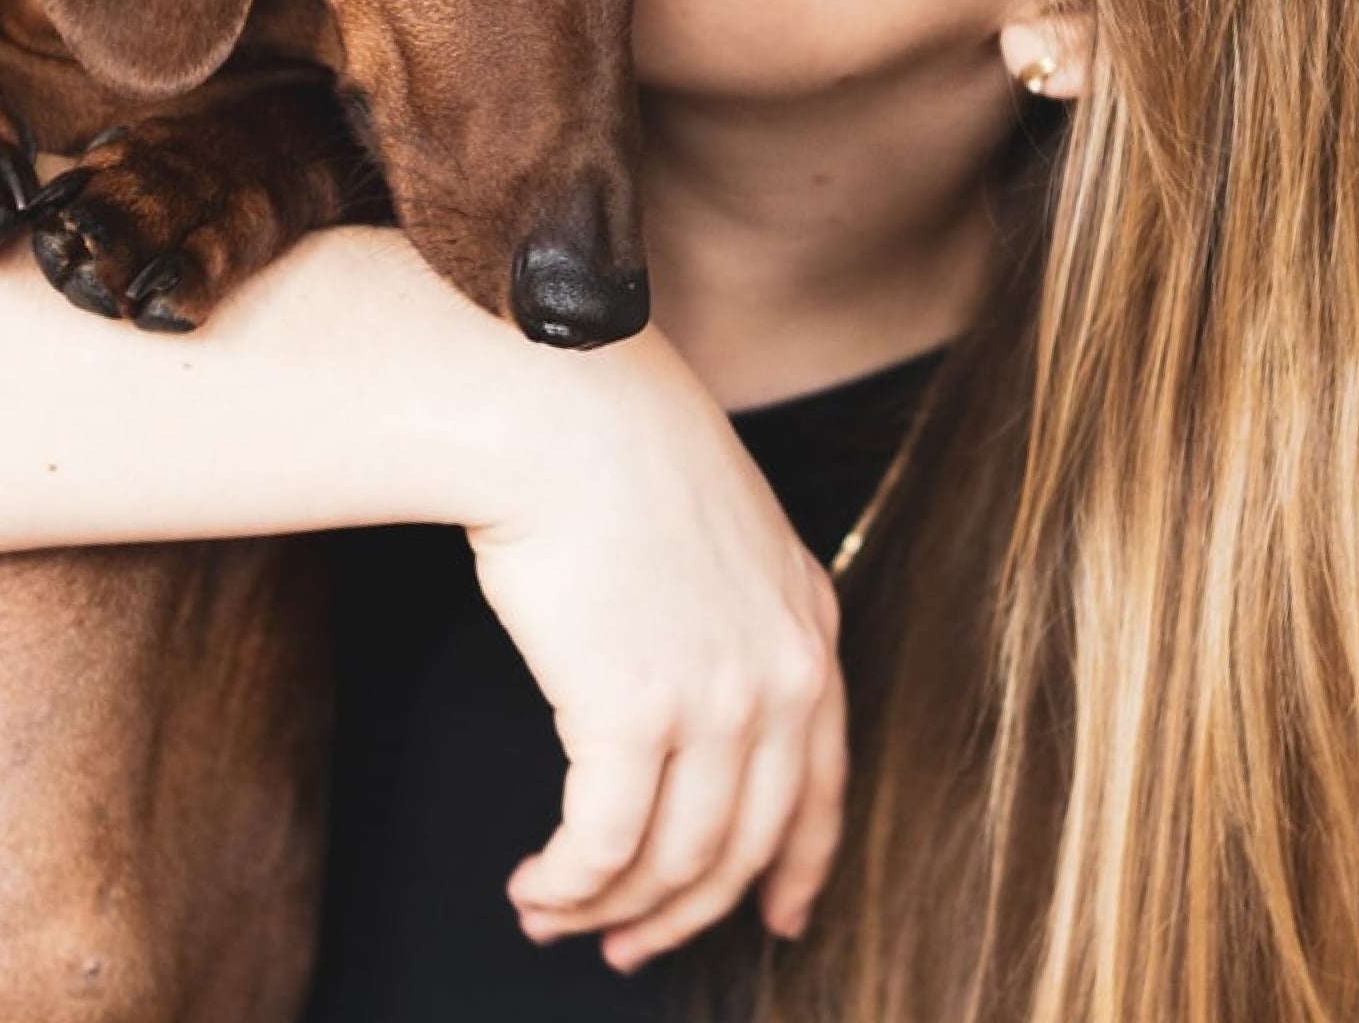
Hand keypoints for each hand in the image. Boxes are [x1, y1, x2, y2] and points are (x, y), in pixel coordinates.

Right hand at [466, 331, 846, 972]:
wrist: (563, 412)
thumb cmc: (614, 446)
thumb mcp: (722, 525)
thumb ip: (733, 605)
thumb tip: (689, 681)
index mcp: (807, 628)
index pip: (823, 787)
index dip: (795, 868)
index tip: (772, 916)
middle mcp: (781, 678)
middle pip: (744, 845)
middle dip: (680, 913)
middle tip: (627, 947)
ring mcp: (716, 702)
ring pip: (671, 859)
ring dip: (605, 908)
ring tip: (551, 915)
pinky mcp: (633, 715)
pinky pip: (602, 844)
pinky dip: (567, 884)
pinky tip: (535, 888)